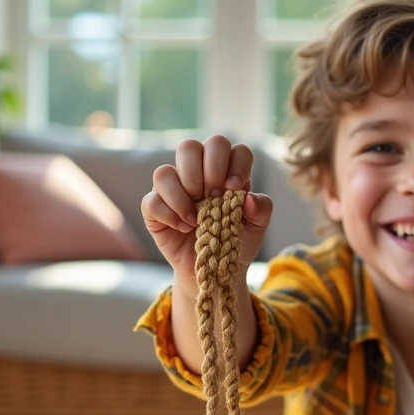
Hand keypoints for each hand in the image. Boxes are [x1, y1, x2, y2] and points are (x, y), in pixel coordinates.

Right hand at [142, 134, 273, 283]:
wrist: (215, 268)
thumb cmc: (235, 239)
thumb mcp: (257, 226)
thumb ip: (262, 208)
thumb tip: (249, 197)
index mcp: (222, 168)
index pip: (223, 145)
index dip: (230, 161)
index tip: (234, 187)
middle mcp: (194, 172)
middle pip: (189, 146)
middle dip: (204, 171)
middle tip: (214, 197)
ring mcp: (172, 189)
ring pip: (164, 172)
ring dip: (183, 195)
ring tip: (197, 219)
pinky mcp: (154, 208)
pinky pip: (151, 201)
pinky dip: (169, 215)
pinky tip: (183, 228)